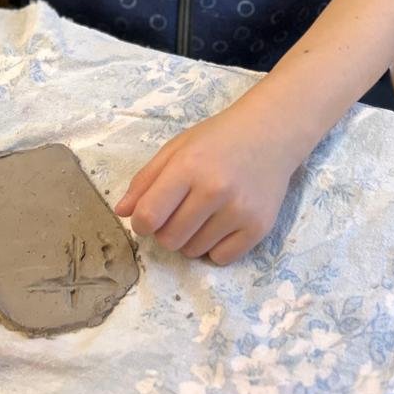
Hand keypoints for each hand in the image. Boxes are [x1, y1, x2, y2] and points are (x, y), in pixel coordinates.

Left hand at [114, 109, 299, 265]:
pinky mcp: (259, 227)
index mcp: (188, 167)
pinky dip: (216, 247)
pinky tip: (222, 224)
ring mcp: (239, 211)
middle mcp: (214, 190)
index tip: (148, 218)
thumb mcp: (176, 148)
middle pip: (169, 239)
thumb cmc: (218, 139)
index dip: (141, 223)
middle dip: (167, 231)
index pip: (149, 216)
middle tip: (180, 212)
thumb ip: (146, 180)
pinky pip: (221, 258)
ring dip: (192, 239)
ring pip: (194, 251)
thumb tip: (122, 213)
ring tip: (204, 214)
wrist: (270, 134)